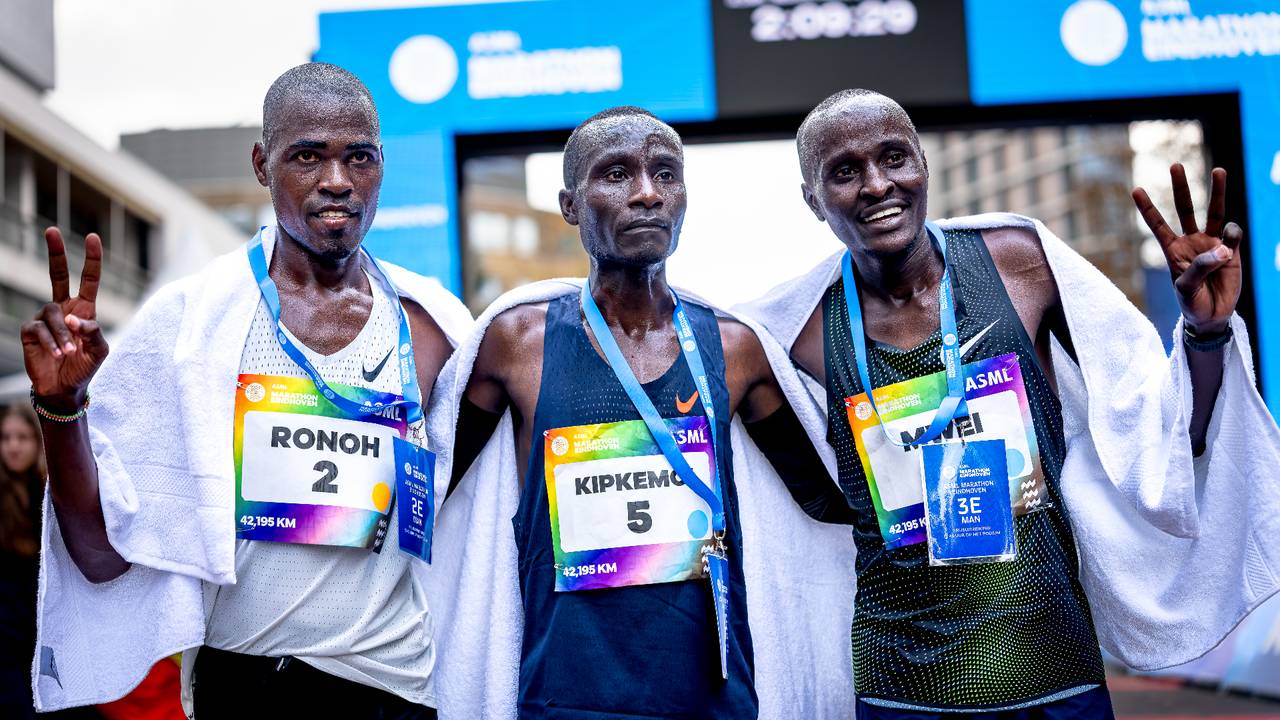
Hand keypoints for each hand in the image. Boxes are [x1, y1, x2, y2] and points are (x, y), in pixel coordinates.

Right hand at [20, 228, 108, 409]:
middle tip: (52, 230)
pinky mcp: (30, 331)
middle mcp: (63, 309)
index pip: (88, 280)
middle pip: (57, 275)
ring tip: (70, 352)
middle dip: (56, 252)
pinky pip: (40, 329)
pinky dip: (51, 342)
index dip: (91, 260)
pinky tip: (58, 355)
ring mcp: (44, 318)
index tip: (93, 237)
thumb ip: (94, 332)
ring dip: (63, 335)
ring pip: (53, 314)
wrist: (64, 389)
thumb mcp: (99, 351)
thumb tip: (76, 319)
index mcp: (84, 310)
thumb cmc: (84, 367)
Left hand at [1132, 164, 1242, 334]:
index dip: (1148, 208)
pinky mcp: (1231, 249)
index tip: (1136, 189)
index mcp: (1172, 250)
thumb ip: (1199, 268)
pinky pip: (1233, 234)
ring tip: (1218, 170)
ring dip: (1217, 191)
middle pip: (1185, 209)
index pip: (1157, 225)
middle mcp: (1191, 242)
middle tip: (1175, 165)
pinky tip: (1228, 248)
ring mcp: (1212, 243)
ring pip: (1214, 212)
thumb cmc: (1192, 303)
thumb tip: (1221, 248)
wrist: (1213, 316)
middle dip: (1180, 187)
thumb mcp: (1186, 290)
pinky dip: (1232, 235)